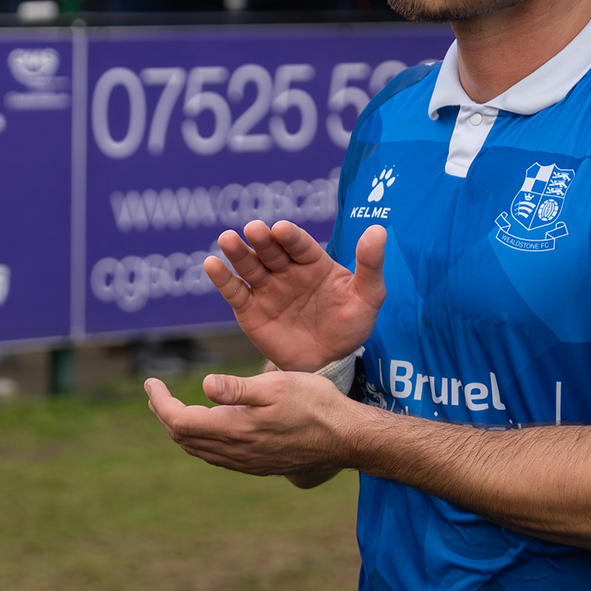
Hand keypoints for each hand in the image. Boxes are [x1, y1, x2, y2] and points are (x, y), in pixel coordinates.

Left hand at [145, 370, 364, 476]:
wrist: (346, 438)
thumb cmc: (315, 404)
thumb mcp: (277, 385)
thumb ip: (238, 388)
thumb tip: (204, 385)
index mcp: (234, 429)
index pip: (180, 421)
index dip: (160, 402)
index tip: (151, 382)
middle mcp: (235, 452)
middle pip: (183, 438)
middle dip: (164, 415)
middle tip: (155, 393)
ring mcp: (246, 462)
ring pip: (198, 450)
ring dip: (180, 430)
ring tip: (172, 409)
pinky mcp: (257, 465)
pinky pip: (216, 457)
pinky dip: (200, 440)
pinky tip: (207, 428)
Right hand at [205, 220, 384, 372]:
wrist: (329, 362)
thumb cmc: (350, 325)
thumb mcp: (369, 296)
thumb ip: (371, 265)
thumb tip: (379, 230)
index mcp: (313, 262)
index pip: (300, 245)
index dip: (290, 236)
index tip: (281, 228)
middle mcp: (286, 270)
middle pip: (271, 250)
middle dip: (261, 239)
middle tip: (253, 230)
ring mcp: (266, 288)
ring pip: (249, 266)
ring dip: (237, 252)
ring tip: (227, 239)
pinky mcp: (249, 310)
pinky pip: (234, 292)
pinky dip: (222, 279)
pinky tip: (211, 265)